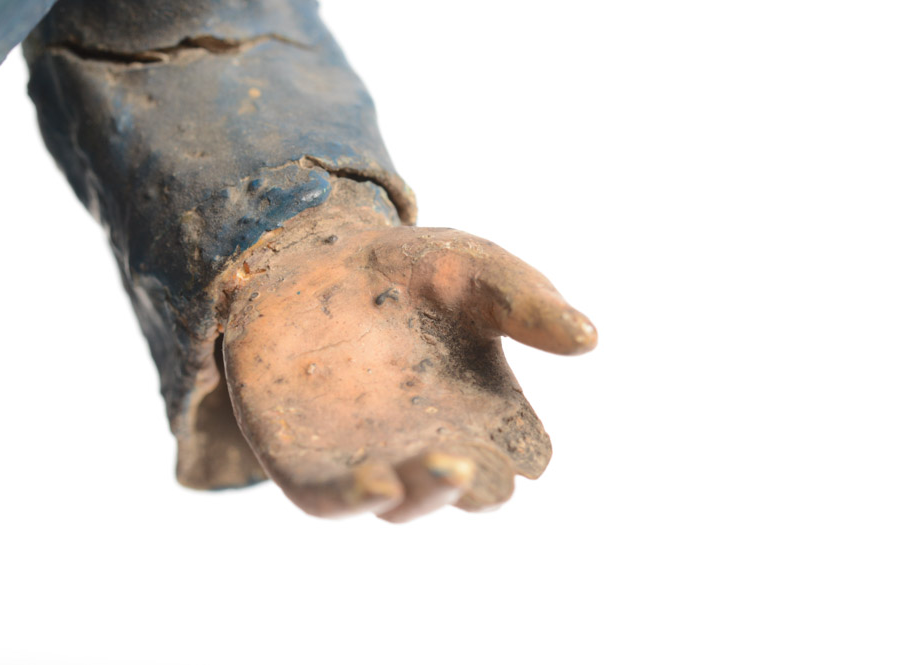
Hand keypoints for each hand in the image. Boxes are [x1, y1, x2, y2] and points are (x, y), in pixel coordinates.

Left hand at [222, 223, 595, 520]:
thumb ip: (527, 302)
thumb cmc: (410, 273)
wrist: (314, 258)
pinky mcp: (307, 461)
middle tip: (484, 469)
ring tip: (448, 468)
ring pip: (402, 499)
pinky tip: (376, 484)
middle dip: (476, 483)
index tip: (528, 452)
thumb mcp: (477, 271)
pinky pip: (328, 495)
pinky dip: (351, 498)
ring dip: (424, 493)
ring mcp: (369, 458)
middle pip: (464, 485)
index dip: (524, 455)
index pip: (517, 450)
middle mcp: (431, 445)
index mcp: (483, 412)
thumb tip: (588, 337)